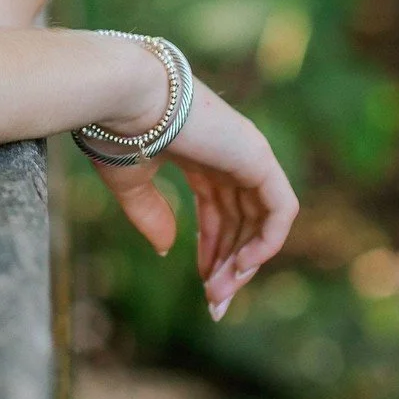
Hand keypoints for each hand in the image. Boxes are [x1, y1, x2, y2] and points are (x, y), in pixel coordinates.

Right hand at [88, 82, 298, 319]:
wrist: (124, 95)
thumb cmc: (118, 131)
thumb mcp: (130, 181)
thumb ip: (152, 214)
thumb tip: (170, 249)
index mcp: (197, 152)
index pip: (217, 209)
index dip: (212, 249)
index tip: (204, 287)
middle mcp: (226, 152)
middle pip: (240, 220)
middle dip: (229, 264)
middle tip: (213, 303)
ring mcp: (246, 152)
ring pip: (260, 220)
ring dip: (243, 261)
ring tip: (218, 293)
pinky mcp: (258, 156)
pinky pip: (280, 210)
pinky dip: (267, 242)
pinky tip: (240, 267)